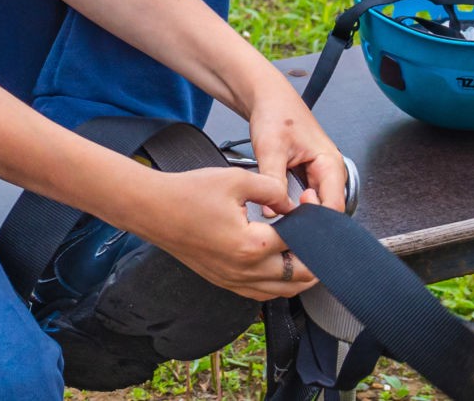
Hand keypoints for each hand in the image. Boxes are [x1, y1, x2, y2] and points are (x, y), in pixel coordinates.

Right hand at [129, 167, 320, 301]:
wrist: (153, 209)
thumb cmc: (188, 193)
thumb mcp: (236, 179)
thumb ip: (271, 188)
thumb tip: (290, 201)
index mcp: (252, 245)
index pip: (298, 242)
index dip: (310, 222)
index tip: (309, 207)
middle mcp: (245, 270)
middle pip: (297, 276)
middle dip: (314, 258)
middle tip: (320, 237)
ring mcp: (232, 280)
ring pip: (281, 291)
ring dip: (299, 276)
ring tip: (307, 255)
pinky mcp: (223, 281)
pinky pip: (260, 294)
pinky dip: (277, 285)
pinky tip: (280, 269)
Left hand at [246, 87, 346, 215]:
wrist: (267, 98)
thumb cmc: (275, 114)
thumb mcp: (271, 150)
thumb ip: (274, 183)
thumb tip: (273, 212)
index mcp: (330, 164)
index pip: (334, 206)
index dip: (315, 217)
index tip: (292, 214)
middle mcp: (329, 172)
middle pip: (326, 210)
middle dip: (306, 218)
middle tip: (282, 217)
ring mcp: (319, 175)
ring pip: (314, 206)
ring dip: (298, 212)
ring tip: (278, 211)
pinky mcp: (307, 176)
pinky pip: (303, 198)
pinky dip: (291, 204)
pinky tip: (278, 204)